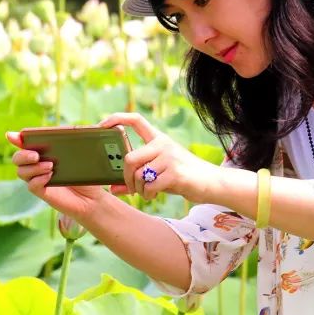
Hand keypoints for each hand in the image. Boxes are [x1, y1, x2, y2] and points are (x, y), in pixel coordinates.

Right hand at [5, 131, 111, 219]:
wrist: (93, 196)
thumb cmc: (88, 171)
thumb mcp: (87, 151)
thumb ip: (85, 136)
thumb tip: (93, 124)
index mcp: (44, 150)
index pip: (25, 143)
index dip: (16, 138)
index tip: (12, 136)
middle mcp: (38, 164)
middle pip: (17, 158)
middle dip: (23, 155)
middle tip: (36, 155)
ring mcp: (39, 178)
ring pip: (21, 172)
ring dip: (33, 167)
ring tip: (51, 166)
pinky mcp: (43, 192)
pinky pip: (31, 185)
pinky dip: (38, 179)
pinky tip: (49, 177)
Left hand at [99, 112, 220, 203]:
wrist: (211, 183)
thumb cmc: (182, 177)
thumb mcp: (159, 172)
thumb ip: (137, 176)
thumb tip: (112, 189)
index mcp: (158, 139)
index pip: (135, 120)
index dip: (116, 119)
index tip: (102, 125)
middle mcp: (163, 144)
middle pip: (130, 158)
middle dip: (126, 178)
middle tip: (131, 188)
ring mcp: (169, 157)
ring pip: (139, 175)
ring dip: (138, 189)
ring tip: (147, 193)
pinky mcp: (175, 173)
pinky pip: (150, 185)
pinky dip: (148, 194)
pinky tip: (154, 195)